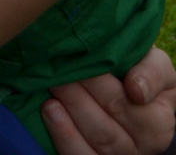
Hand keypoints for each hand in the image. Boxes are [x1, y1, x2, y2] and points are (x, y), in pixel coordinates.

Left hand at [42, 47, 175, 154]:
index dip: (98, 83)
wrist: (138, 94)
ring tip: (51, 87)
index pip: (123, 102)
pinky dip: (63, 136)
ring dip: (68, 113)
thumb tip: (136, 89)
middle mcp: (143, 146)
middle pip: (105, 124)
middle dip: (77, 95)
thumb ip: (152, 71)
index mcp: (158, 122)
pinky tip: (50, 111)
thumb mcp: (156, 64)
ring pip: (93, 141)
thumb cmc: (142, 72)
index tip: (80, 62)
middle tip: (57, 69)